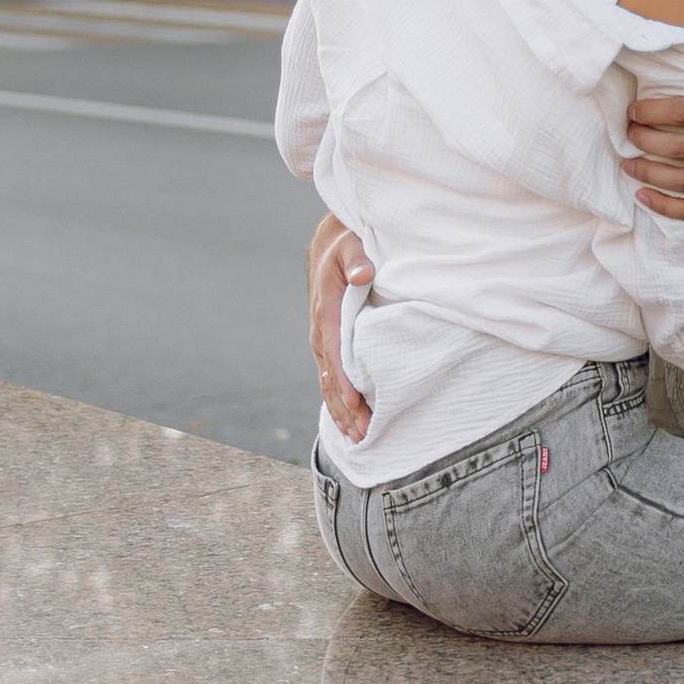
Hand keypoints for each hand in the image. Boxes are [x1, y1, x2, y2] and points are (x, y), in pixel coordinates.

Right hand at [308, 214, 373, 443]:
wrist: (330, 247)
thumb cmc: (347, 245)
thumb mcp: (352, 245)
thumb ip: (358, 259)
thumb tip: (364, 274)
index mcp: (326, 311)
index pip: (335, 354)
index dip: (346, 382)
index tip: (358, 405)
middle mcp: (320, 332)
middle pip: (331, 378)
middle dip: (346, 408)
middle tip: (362, 435)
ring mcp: (322, 341)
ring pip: (329, 383)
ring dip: (342, 411)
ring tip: (357, 438)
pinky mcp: (329, 345)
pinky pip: (331, 378)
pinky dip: (339, 400)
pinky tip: (349, 421)